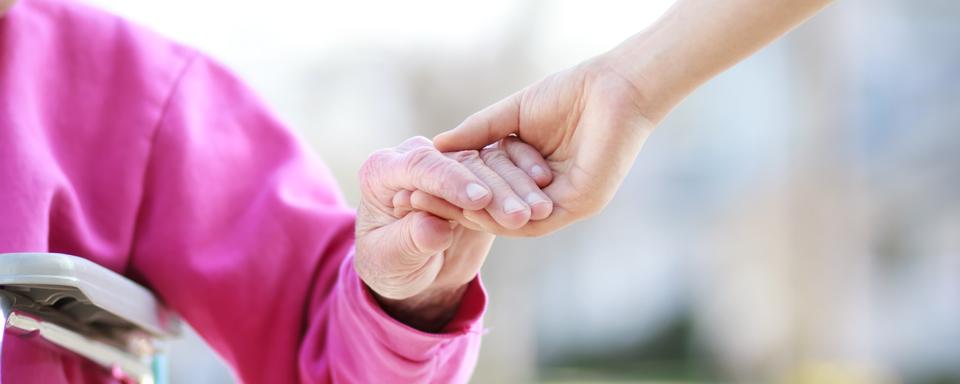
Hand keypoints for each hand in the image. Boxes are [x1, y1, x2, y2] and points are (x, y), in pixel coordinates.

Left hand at [355, 136, 551, 330]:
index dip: (452, 182)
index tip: (479, 200)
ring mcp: (452, 164)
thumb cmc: (389, 265)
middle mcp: (419, 158)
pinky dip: (526, 184)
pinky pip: (506, 172)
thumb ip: (409, 241)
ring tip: (540, 212)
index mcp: (385, 170)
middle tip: (520, 214)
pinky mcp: (478, 176)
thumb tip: (433, 229)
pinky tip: (545, 200)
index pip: (421, 166)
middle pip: (462, 163)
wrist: (407, 270)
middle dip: (494, 188)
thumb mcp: (391, 259)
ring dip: (517, 187)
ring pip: (490, 165)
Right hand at [433, 57, 656, 235]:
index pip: (487, 191)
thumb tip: (436, 147)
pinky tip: (475, 206)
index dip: (452, 191)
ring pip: (512, 218)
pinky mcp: (578, 204)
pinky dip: (503, 215)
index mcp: (532, 176)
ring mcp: (563, 203)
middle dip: (456, 207)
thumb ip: (478, 133)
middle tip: (418, 204)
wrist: (612, 87)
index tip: (415, 188)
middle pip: (495, 209)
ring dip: (476, 213)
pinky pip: (535, 220)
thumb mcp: (511, 115)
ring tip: (440, 205)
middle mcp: (546, 195)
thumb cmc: (569, 94)